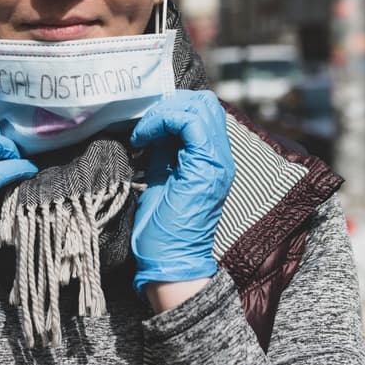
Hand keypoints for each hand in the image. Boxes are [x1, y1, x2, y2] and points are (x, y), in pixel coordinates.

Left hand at [129, 89, 235, 298]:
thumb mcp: (162, 176)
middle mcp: (221, 157)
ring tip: (143, 132)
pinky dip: (162, 122)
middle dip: (169, 105)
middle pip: (205, 103)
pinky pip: (189, 124)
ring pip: (199, 107)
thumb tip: (153, 127)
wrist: (169, 261)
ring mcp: (217, 161)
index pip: (203, 111)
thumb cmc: (162, 228)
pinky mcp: (205, 167)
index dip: (172, 108)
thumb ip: (164, 151)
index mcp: (212, 159)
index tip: (145, 126)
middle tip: (145, 125)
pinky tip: (143, 138)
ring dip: (163, 112)